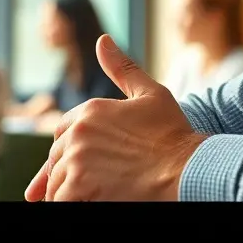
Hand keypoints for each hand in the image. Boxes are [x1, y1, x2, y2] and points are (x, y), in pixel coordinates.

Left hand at [24, 35, 207, 201]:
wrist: (186, 168)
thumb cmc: (173, 134)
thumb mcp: (150, 93)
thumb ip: (122, 68)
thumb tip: (102, 40)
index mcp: (91, 110)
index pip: (62, 130)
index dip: (70, 147)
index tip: (81, 161)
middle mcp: (79, 132)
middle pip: (57, 157)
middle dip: (67, 171)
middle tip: (87, 182)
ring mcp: (77, 160)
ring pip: (56, 181)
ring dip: (66, 190)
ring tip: (86, 194)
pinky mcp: (80, 186)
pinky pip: (60, 199)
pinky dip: (67, 202)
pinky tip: (85, 202)